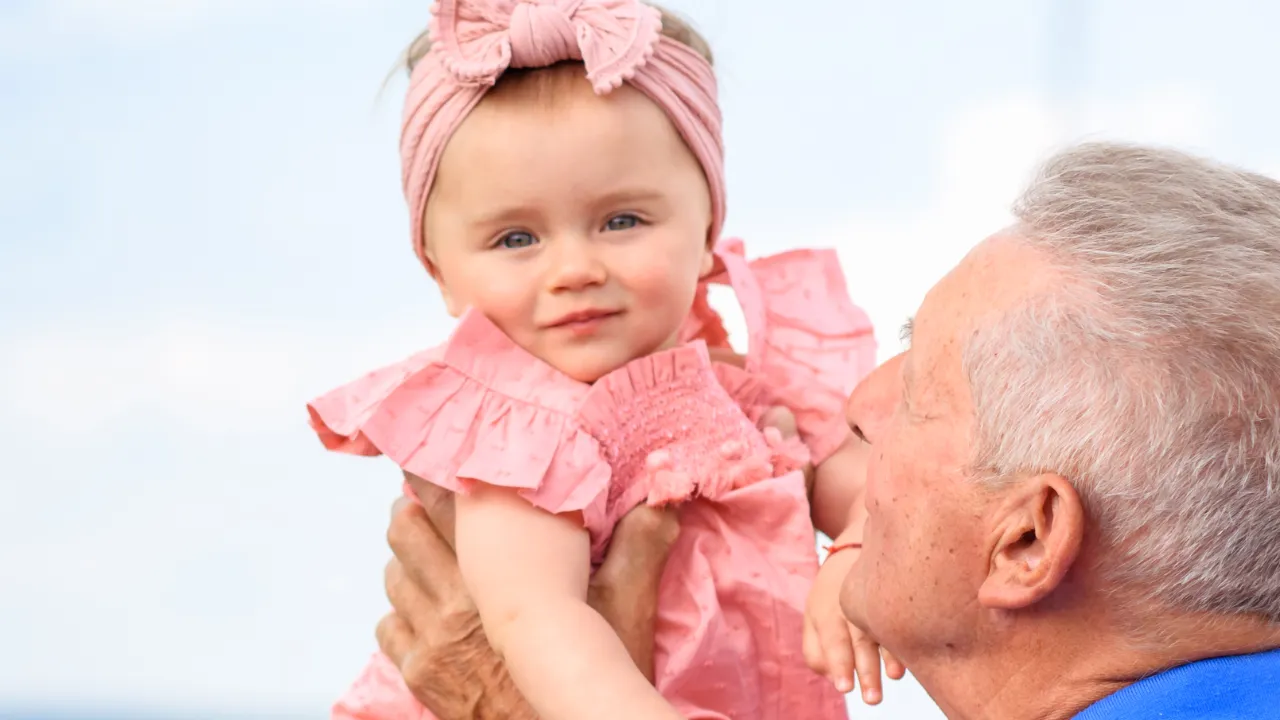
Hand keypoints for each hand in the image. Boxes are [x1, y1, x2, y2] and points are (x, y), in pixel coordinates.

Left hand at [378, 473, 679, 718]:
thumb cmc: (591, 677)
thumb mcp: (626, 613)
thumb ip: (640, 550)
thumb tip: (663, 500)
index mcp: (496, 578)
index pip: (445, 504)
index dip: (436, 473)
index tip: (444, 457)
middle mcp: (452, 604)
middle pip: (405, 529)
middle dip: (414, 507)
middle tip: (433, 499)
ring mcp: (429, 641)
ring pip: (394, 575)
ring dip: (409, 557)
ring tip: (433, 550)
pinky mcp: (419, 675)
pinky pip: (389, 626)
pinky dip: (402, 609)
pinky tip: (427, 608)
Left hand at [803, 546, 905, 704]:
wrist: (856, 544)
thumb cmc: (832, 593)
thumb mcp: (813, 614)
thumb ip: (816, 650)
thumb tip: (832, 678)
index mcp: (826, 610)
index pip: (833, 641)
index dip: (840, 664)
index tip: (845, 688)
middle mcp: (850, 604)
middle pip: (858, 641)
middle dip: (865, 670)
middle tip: (870, 698)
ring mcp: (874, 599)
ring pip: (880, 630)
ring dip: (888, 657)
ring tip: (894, 678)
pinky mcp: (895, 596)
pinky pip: (900, 618)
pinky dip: (904, 639)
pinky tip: (912, 655)